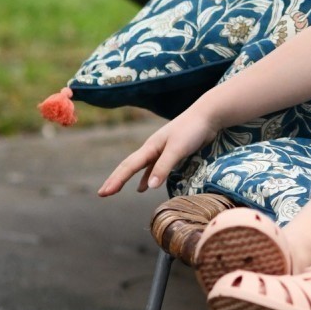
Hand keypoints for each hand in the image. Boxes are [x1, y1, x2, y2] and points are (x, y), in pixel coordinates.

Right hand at [97, 98, 221, 197]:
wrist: (207, 116)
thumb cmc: (192, 130)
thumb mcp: (177, 149)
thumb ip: (163, 167)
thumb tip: (148, 187)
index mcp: (150, 147)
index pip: (129, 166)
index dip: (116, 180)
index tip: (103, 193)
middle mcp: (152, 149)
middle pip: (129, 166)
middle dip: (115, 179)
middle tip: (102, 193)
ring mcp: (161, 151)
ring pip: (139, 167)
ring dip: (127, 178)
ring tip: (115, 190)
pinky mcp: (171, 153)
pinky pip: (152, 168)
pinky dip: (146, 178)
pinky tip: (142, 187)